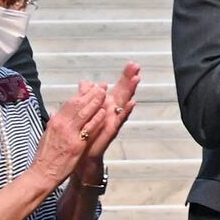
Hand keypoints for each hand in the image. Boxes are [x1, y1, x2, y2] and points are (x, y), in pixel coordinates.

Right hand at [30, 81, 107, 186]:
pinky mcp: (77, 145)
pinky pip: (88, 129)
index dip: (82, 94)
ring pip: (84, 113)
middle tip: (102, 86)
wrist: (42, 173)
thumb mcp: (47, 135)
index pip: (70, 103)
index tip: (91, 86)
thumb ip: (54, 123)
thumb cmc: (45, 156)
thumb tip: (55, 112)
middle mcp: (62, 125)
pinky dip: (96, 119)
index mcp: (55, 121)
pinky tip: (104, 112)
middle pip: (78, 105)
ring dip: (95, 102)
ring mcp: (70, 134)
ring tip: (105, 93)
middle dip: (91, 94)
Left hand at [76, 63, 139, 178]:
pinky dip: (125, 112)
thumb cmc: (85, 134)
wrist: (82, 155)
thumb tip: (85, 82)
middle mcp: (112, 112)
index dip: (124, 76)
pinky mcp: (110, 131)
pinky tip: (131, 104)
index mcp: (106, 105)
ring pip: (124, 104)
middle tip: (137, 67)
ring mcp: (113, 121)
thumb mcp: (84, 111)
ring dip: (130, 92)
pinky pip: (119, 121)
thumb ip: (87, 96)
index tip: (131, 64)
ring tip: (136, 80)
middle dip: (130, 79)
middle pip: (123, 92)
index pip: (118, 87)